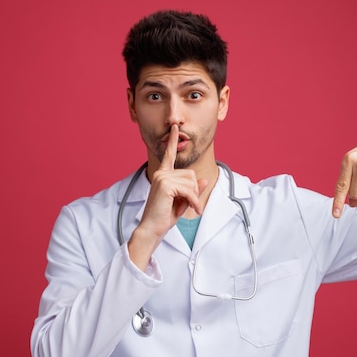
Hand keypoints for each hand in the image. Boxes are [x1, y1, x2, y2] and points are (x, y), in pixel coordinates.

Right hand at [128, 125, 207, 268]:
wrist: (152, 229)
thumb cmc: (164, 217)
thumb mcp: (182, 202)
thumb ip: (192, 190)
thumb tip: (204, 180)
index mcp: (163, 175)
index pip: (169, 155)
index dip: (172, 141)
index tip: (175, 128)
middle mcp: (161, 173)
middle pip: (191, 175)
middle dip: (194, 191)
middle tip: (191, 205)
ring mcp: (162, 178)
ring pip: (191, 182)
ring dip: (195, 198)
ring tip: (191, 209)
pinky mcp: (165, 185)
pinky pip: (189, 190)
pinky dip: (194, 202)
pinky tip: (193, 210)